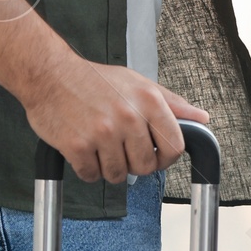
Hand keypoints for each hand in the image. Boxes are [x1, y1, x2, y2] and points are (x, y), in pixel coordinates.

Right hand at [21, 52, 207, 185]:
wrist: (49, 74)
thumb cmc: (94, 80)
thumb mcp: (139, 83)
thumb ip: (172, 104)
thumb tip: (201, 119)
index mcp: (148, 101)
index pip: (175, 147)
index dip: (167, 158)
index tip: (156, 155)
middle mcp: (128, 117)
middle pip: (146, 167)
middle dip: (135, 164)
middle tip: (121, 148)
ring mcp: (102, 133)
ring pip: (118, 175)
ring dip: (108, 167)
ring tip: (100, 145)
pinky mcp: (77, 146)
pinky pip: (91, 175)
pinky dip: (87, 168)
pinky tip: (84, 149)